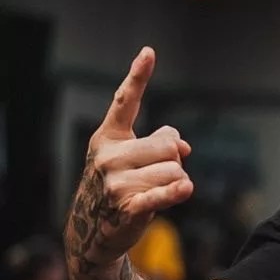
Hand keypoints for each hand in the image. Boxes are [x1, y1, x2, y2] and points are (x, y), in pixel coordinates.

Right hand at [65, 48, 193, 273]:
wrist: (95, 227)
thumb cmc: (122, 184)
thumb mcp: (134, 159)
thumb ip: (161, 142)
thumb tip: (183, 147)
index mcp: (108, 137)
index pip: (125, 101)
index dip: (138, 76)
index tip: (149, 51)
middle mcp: (108, 155)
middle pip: (168, 147)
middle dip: (174, 160)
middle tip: (161, 173)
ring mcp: (115, 182)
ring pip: (174, 171)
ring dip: (176, 181)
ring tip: (157, 191)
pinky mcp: (128, 206)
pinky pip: (163, 194)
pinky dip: (177, 192)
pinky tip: (184, 189)